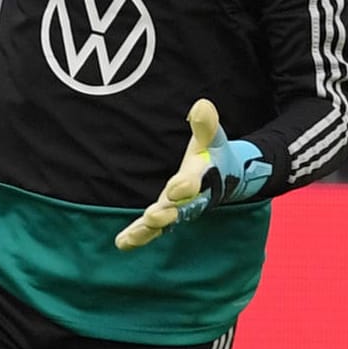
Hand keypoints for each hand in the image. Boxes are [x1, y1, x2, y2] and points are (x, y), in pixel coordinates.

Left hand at [114, 99, 271, 250]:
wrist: (225, 177)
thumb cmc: (214, 154)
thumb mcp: (213, 139)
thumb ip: (207, 125)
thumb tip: (201, 105)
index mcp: (202, 178)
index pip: (194, 182)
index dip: (186, 185)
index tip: (178, 188)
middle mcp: (191, 199)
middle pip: (179, 209)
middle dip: (167, 214)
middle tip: (153, 216)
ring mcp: (178, 210)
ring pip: (164, 223)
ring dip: (148, 229)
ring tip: (131, 236)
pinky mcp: (166, 216)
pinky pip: (152, 229)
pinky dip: (138, 236)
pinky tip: (121, 243)